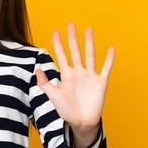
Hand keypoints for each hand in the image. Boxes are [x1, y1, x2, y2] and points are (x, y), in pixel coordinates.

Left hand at [35, 23, 114, 143]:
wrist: (81, 123)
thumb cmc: (67, 110)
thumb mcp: (53, 96)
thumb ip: (45, 83)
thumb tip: (37, 69)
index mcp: (66, 75)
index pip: (61, 55)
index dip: (58, 44)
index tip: (55, 31)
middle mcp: (78, 73)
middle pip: (75, 51)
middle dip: (72, 38)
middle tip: (70, 24)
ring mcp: (90, 76)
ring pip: (90, 56)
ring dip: (89, 43)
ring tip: (88, 30)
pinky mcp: (100, 83)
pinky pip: (105, 69)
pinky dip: (109, 59)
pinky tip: (111, 48)